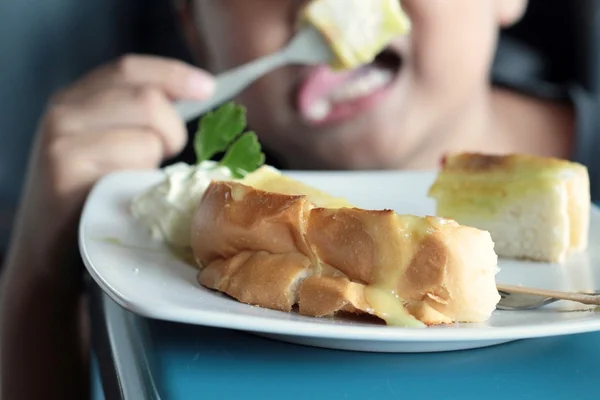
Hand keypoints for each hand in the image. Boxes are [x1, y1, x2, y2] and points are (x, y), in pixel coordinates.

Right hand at [8, 54, 215, 280]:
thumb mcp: (105, 146)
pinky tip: (127, 195)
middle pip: (148, 100)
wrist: (48, 248)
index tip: (208, 87)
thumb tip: (196, 98)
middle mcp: (64, 113)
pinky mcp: (68, 175)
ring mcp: (63, 143)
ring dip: (156, 165)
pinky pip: (133, 169)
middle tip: (168, 157)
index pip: (130, 69)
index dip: (173, 74)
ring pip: (148, 138)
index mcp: (76, 99)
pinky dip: (144, 183)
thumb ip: (136, 119)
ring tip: (136, 182)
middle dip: (174, 132)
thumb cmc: (90, 197)